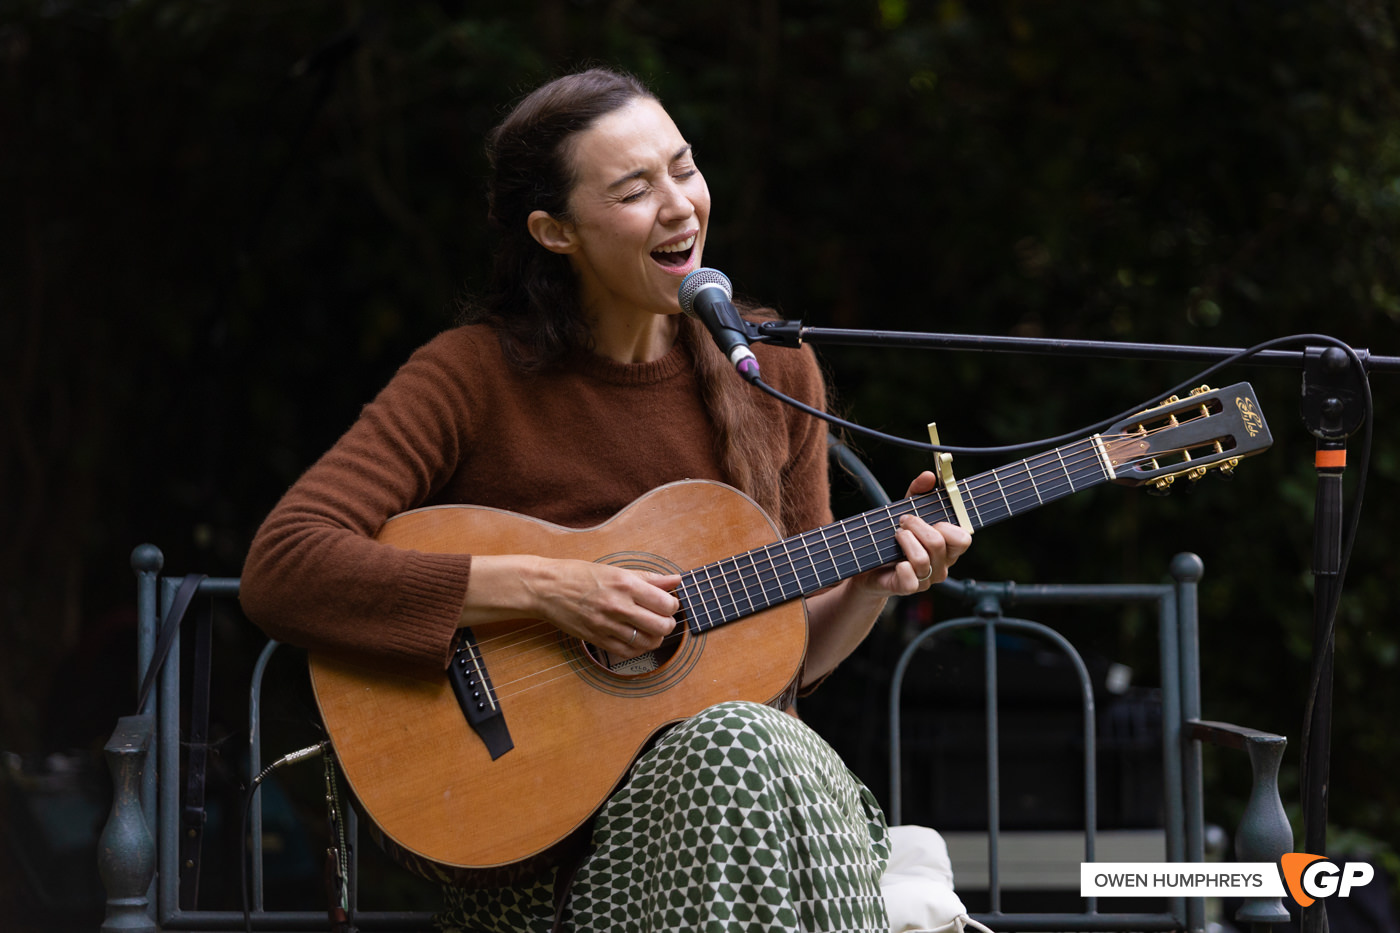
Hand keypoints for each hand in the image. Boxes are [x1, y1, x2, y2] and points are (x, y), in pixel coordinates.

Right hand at [528, 558, 679, 657]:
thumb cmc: (579, 575)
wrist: (546, 588)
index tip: (668, 603)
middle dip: (668, 624)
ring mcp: (607, 626)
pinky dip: (639, 648)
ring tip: (651, 629)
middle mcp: (618, 606)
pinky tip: (637, 639)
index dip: (673, 605)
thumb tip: (675, 579)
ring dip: (656, 637)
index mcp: (625, 584)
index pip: (666, 603)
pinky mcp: (597, 639)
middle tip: (663, 618)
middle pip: (662, 626)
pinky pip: (628, 652)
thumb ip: (649, 578)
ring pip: (648, 642)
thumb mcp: (616, 569)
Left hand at [854, 470, 970, 596]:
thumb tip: (928, 476)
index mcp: (948, 548)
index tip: (928, 516)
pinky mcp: (908, 588)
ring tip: (896, 535)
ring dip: (904, 540)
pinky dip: (900, 567)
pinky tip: (894, 561)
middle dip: (917, 526)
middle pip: (939, 543)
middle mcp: (941, 566)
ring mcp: (926, 580)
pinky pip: (910, 579)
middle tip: (904, 521)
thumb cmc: (894, 539)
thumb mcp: (906, 511)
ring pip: (922, 558)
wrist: (870, 567)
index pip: (963, 538)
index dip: (946, 525)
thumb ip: (918, 493)